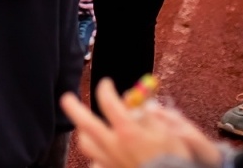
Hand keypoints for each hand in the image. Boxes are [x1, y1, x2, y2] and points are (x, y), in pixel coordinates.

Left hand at [59, 79, 222, 167]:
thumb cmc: (176, 160)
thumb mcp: (171, 133)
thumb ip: (153, 115)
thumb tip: (142, 104)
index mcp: (128, 131)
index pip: (108, 101)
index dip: (105, 88)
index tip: (106, 84)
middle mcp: (114, 147)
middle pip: (85, 123)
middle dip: (73, 107)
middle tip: (66, 97)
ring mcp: (110, 162)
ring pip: (87, 145)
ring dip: (84, 133)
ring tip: (84, 127)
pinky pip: (96, 164)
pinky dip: (97, 158)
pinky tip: (101, 154)